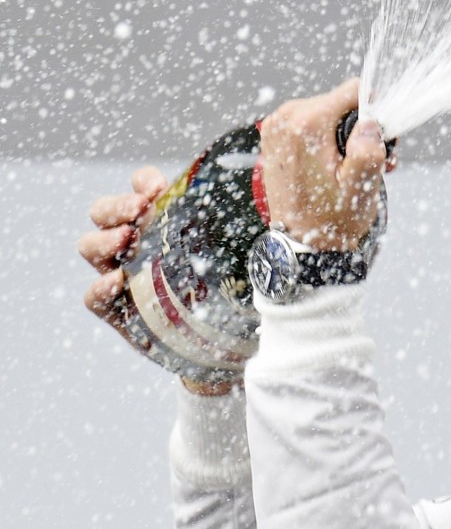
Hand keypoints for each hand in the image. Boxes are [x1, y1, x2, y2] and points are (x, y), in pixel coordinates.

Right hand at [79, 166, 239, 396]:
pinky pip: (94, 297)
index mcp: (166, 220)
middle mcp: (139, 243)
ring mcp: (125, 275)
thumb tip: (281, 196)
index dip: (143, 182)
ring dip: (103, 240)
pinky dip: (99, 287)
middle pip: (105, 212)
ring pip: (91, 247)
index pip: (141, 187)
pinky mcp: (120, 311)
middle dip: (116, 207)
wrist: (235, 345)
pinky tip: (117, 283)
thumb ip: (248, 225)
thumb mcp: (246, 252)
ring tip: (126, 241)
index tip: (159, 187)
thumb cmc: (241, 287)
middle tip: (139, 211)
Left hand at [258, 79, 388, 251]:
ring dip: (342, 135)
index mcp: (306, 125)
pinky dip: (324, 139)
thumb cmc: (332, 220)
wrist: (301, 243)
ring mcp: (276, 125)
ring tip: (347, 169)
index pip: (353, 91)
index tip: (375, 143)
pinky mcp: (274, 134)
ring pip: (327, 111)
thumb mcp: (360, 188)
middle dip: (357, 128)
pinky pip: (310, 122)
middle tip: (365, 164)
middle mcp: (286, 118)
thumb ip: (368, 150)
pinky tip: (330, 166)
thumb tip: (369, 121)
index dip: (372, 115)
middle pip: (340, 101)